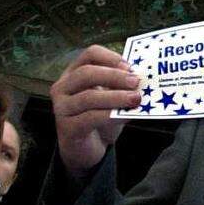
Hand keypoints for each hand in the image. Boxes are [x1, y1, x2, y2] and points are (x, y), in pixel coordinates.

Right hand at [51, 44, 140, 177]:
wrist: (87, 149)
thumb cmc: (100, 117)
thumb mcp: (111, 97)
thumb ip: (122, 87)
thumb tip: (142, 79)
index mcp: (74, 72)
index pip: (90, 54)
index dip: (110, 57)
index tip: (129, 66)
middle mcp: (63, 87)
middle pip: (86, 73)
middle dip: (114, 76)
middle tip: (136, 81)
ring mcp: (61, 107)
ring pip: (88, 97)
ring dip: (115, 97)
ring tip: (135, 99)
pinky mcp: (66, 128)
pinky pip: (89, 118)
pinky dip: (110, 115)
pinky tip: (125, 115)